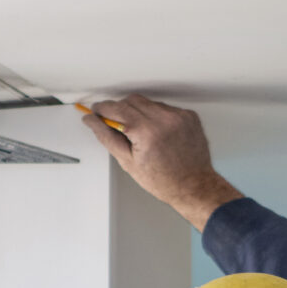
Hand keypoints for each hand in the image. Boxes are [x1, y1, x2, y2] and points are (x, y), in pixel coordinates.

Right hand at [82, 94, 242, 229]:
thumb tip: (92, 121)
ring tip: (142, 135)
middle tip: (118, 127)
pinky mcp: (189, 116)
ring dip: (139, 113)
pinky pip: (165, 108)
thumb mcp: (128, 162)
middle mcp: (165, 119)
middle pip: (132, 101)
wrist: (194, 186)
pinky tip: (159, 134)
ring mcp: (179, 116)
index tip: (96, 110)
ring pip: (148, 103)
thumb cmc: (164, 182)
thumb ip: (107, 137)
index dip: (103, 108)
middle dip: (120, 110)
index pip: (117, 108)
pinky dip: (157, 117)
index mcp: (147, 132)